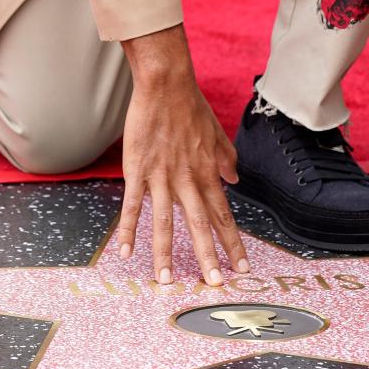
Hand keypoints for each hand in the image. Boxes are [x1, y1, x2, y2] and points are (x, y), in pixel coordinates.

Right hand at [116, 34, 249, 285]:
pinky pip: (134, 205)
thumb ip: (225, 157)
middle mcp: (187, 179)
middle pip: (199, 224)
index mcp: (206, 172)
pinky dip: (129, 230)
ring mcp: (161, 176)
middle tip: (214, 284)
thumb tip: (235, 177)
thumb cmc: (190, 105)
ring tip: (167, 280)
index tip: (242, 267)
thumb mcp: (215, 132)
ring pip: (165, 222)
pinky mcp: (138, 170)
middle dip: (207, 256)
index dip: (232, 242)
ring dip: (166, 253)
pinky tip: (126, 252)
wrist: (166, 84)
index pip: (223, 214)